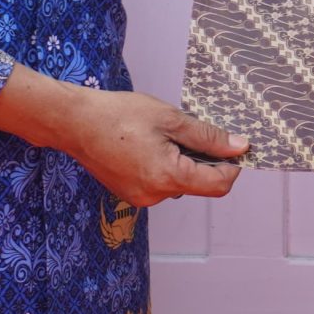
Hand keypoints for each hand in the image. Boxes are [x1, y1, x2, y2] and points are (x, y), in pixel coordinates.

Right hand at [51, 85, 248, 207]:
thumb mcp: (171, 119)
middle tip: (187, 131)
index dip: (232, 166)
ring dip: (182, 162)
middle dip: (203, 159)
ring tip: (161, 136)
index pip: (219, 185)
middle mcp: (155, 195)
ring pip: (179, 183)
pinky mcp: (130, 194)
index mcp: (168, 177)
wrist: (75, 122)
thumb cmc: (118, 115)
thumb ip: (208, 137)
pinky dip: (164, 167)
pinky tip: (148, 145)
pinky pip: (160, 184)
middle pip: (199, 184)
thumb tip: (238, 147)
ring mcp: (140, 197)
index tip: (233, 147)